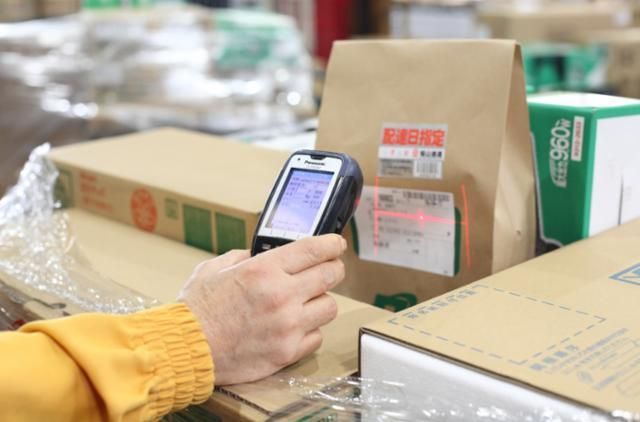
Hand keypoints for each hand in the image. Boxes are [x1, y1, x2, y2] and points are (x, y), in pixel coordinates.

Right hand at [178, 234, 346, 384]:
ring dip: (320, 302)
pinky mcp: (287, 352)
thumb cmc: (196, 309)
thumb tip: (259, 255)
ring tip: (306, 302)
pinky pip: (316, 337)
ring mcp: (288, 326)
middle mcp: (282, 295)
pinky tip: (295, 327)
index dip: (332, 244)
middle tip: (330, 270)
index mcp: (264, 270)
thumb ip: (243, 257)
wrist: (185, 349)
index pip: (314, 250)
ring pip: (329, 307)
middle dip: (333, 269)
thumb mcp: (215, 268)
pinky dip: (309, 331)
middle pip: (331, 275)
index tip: (336, 244)